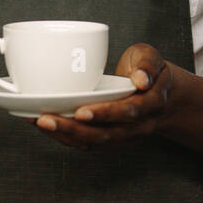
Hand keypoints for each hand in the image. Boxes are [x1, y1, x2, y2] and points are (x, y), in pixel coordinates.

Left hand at [29, 43, 177, 149]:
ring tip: (39, 122)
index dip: (105, 114)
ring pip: (93, 144)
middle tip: (46, 119)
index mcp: (151, 104)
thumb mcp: (153, 58)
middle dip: (73, 130)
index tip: (82, 111)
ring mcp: (123, 137)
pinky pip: (87, 143)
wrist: (162, 96)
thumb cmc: (151, 72)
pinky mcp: (110, 140)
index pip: (128, 112)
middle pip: (105, 135)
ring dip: (64, 136)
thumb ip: (147, 65)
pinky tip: (44, 125)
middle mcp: (138, 126)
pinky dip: (65, 137)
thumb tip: (140, 78)